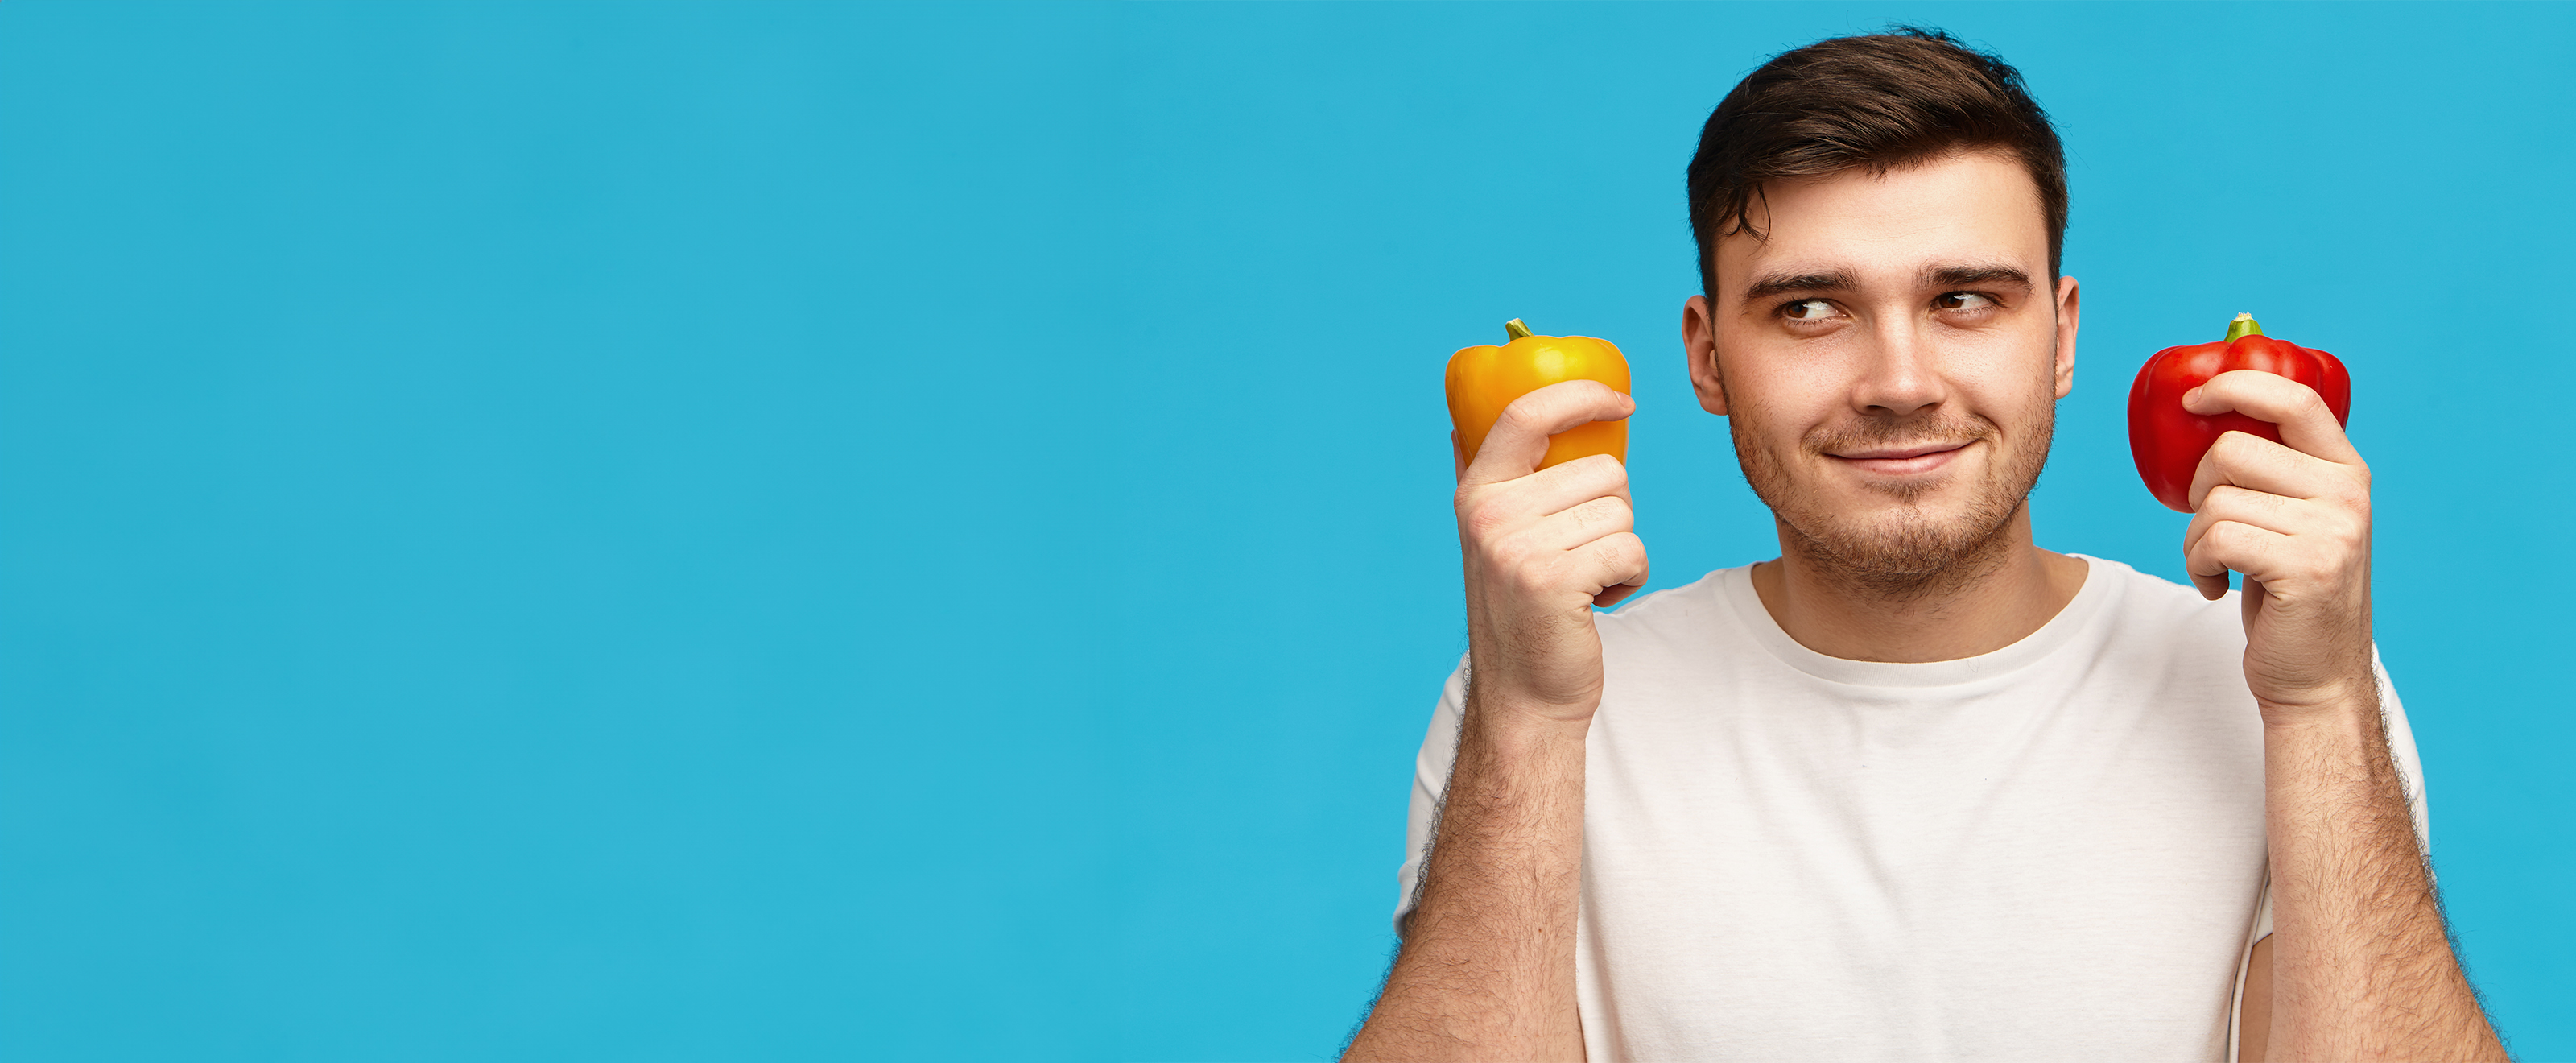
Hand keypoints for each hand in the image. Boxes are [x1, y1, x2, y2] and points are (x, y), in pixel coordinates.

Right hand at [1453, 380, 1645, 727]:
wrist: (1523, 696)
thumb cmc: (1521, 613)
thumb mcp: (1489, 540)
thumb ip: (1484, 481)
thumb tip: (1460, 422)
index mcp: (1476, 493)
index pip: (1527, 413)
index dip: (1581, 395)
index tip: (1623, 402)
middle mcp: (1490, 514)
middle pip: (1605, 470)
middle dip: (1613, 513)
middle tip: (1579, 555)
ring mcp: (1517, 548)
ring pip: (1622, 512)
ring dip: (1621, 549)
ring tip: (1583, 581)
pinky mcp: (1553, 581)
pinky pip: (1631, 550)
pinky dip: (1630, 578)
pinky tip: (1596, 601)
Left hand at [2180, 369, 2374, 718]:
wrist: (2317, 678)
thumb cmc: (2288, 596)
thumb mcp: (2295, 521)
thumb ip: (2276, 473)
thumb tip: (2208, 413)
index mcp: (2345, 471)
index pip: (2294, 399)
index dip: (2237, 385)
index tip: (2193, 398)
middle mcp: (2347, 493)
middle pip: (2230, 452)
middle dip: (2197, 490)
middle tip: (2211, 529)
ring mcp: (2332, 530)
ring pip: (2214, 501)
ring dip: (2194, 540)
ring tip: (2218, 566)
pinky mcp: (2306, 568)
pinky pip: (2213, 541)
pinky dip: (2197, 566)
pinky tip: (2217, 587)